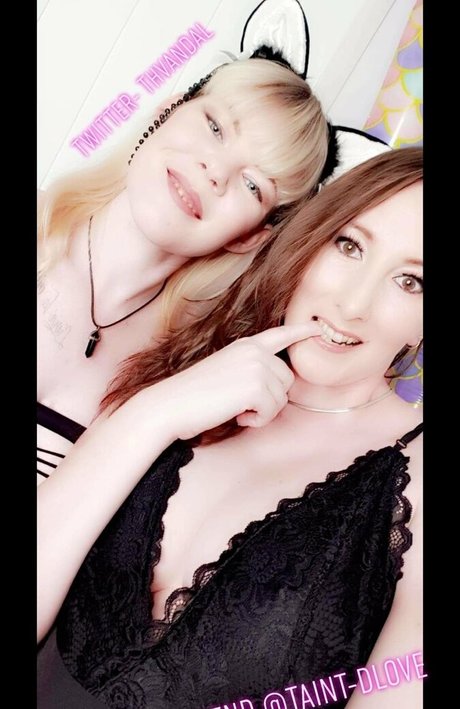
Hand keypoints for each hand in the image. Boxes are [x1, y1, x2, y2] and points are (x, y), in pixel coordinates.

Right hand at [159, 322, 319, 439]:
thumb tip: (276, 385)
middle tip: (239, 404)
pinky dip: (256, 421)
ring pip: (281, 398)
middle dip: (270, 399)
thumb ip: (251, 370)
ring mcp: (256, 366)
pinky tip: (235, 416)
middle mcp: (254, 351)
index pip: (279, 335)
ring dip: (261, 412)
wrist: (170, 405)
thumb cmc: (194, 396)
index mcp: (246, 345)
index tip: (317, 327)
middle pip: (287, 380)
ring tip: (234, 408)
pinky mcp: (256, 385)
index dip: (300, 332)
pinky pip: (272, 411)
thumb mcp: (226, 372)